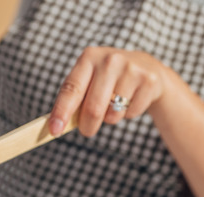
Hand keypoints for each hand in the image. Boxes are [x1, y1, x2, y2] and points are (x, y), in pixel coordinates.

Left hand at [48, 47, 167, 136]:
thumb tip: (56, 127)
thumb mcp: (89, 81)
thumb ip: (73, 100)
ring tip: (115, 104)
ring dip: (110, 118)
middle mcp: (110, 60)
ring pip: (113, 114)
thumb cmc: (107, 80)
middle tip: (87, 131)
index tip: (54, 130)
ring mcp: (131, 69)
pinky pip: (131, 113)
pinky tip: (131, 99)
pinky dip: (128, 114)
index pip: (71, 89)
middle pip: (93, 108)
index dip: (62, 111)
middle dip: (87, 126)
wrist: (146, 68)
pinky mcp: (149, 81)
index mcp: (88, 57)